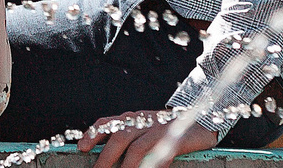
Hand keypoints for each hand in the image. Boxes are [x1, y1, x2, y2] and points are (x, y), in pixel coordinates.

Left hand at [79, 110, 220, 167]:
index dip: (93, 134)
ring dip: (126, 167)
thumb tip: (106, 155)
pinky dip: (151, 166)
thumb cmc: (167, 130)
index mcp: (133, 118)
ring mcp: (160, 129)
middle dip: (106, 157)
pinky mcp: (176, 139)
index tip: (82, 148)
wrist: (200, 121)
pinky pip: (160, 155)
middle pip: (120, 137)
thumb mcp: (144, 129)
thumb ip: (128, 138)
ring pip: (137, 147)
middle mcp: (144, 121)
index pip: (108, 123)